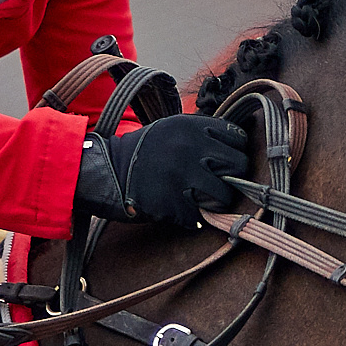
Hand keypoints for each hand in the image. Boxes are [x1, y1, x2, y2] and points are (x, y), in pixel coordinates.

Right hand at [74, 113, 249, 228]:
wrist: (107, 172)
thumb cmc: (144, 152)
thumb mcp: (172, 130)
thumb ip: (202, 135)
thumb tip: (237, 149)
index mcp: (191, 127)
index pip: (238, 138)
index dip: (237, 152)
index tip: (228, 161)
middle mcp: (189, 148)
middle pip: (237, 166)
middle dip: (232, 178)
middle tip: (220, 184)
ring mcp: (182, 177)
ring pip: (224, 195)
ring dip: (217, 202)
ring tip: (205, 201)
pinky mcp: (173, 203)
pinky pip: (201, 216)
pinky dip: (195, 218)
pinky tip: (183, 210)